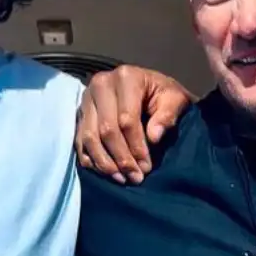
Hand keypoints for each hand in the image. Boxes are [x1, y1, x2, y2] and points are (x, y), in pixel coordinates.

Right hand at [74, 65, 196, 183]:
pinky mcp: (80, 113)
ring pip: (89, 137)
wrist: (149, 87)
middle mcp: (101, 84)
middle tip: (135, 177)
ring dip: (104, 163)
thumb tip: (154, 137)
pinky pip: (80, 141)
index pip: (127, 119)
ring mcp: (87, 98)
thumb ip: (167, 115)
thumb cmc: (164, 94)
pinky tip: (106, 172)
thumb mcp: (175, 99)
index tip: (146, 167)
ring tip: (121, 178)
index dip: (136, 146)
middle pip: (106, 130)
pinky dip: (91, 159)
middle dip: (121, 158)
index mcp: (126, 77)